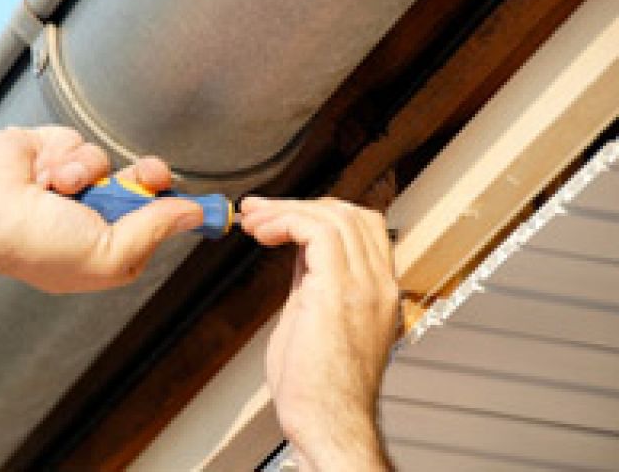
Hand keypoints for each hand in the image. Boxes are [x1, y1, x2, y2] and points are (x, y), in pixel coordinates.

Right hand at [0, 126, 203, 292]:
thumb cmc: (33, 244)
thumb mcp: (109, 252)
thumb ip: (155, 229)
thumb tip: (194, 213)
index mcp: (103, 250)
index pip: (154, 225)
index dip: (175, 210)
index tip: (202, 201)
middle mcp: (90, 218)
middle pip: (142, 188)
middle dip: (149, 179)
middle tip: (149, 175)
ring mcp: (72, 185)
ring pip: (111, 163)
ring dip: (90, 173)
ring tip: (60, 188)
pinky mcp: (53, 153)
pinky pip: (83, 144)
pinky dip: (68, 156)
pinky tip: (43, 174)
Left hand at [240, 197, 397, 470]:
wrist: (327, 425)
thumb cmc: (318, 388)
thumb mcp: (315, 319)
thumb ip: (313, 283)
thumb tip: (297, 252)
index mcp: (376, 291)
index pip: (360, 228)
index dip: (317, 212)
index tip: (278, 215)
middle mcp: (377, 284)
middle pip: (350, 214)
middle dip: (299, 205)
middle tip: (258, 211)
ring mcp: (364, 286)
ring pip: (334, 216)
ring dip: (286, 210)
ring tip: (252, 221)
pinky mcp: (338, 292)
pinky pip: (317, 232)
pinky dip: (286, 222)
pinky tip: (262, 232)